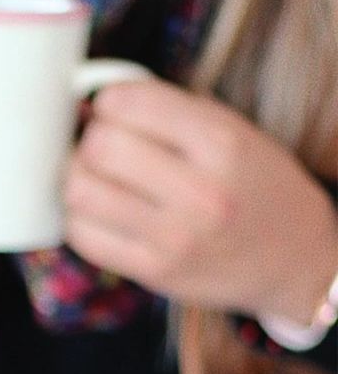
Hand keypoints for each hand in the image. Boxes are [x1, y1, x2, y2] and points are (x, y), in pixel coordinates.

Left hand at [64, 78, 337, 325]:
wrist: (296, 259)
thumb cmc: (256, 188)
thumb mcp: (234, 132)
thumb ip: (172, 112)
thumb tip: (98, 101)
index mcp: (221, 144)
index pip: (129, 103)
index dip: (107, 101)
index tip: (110, 109)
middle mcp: (199, 192)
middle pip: (99, 147)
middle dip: (90, 140)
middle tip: (101, 146)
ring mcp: (174, 237)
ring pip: (80, 192)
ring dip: (77, 179)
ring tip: (96, 178)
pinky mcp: (154, 272)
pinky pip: (84, 238)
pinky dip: (79, 219)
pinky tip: (99, 212)